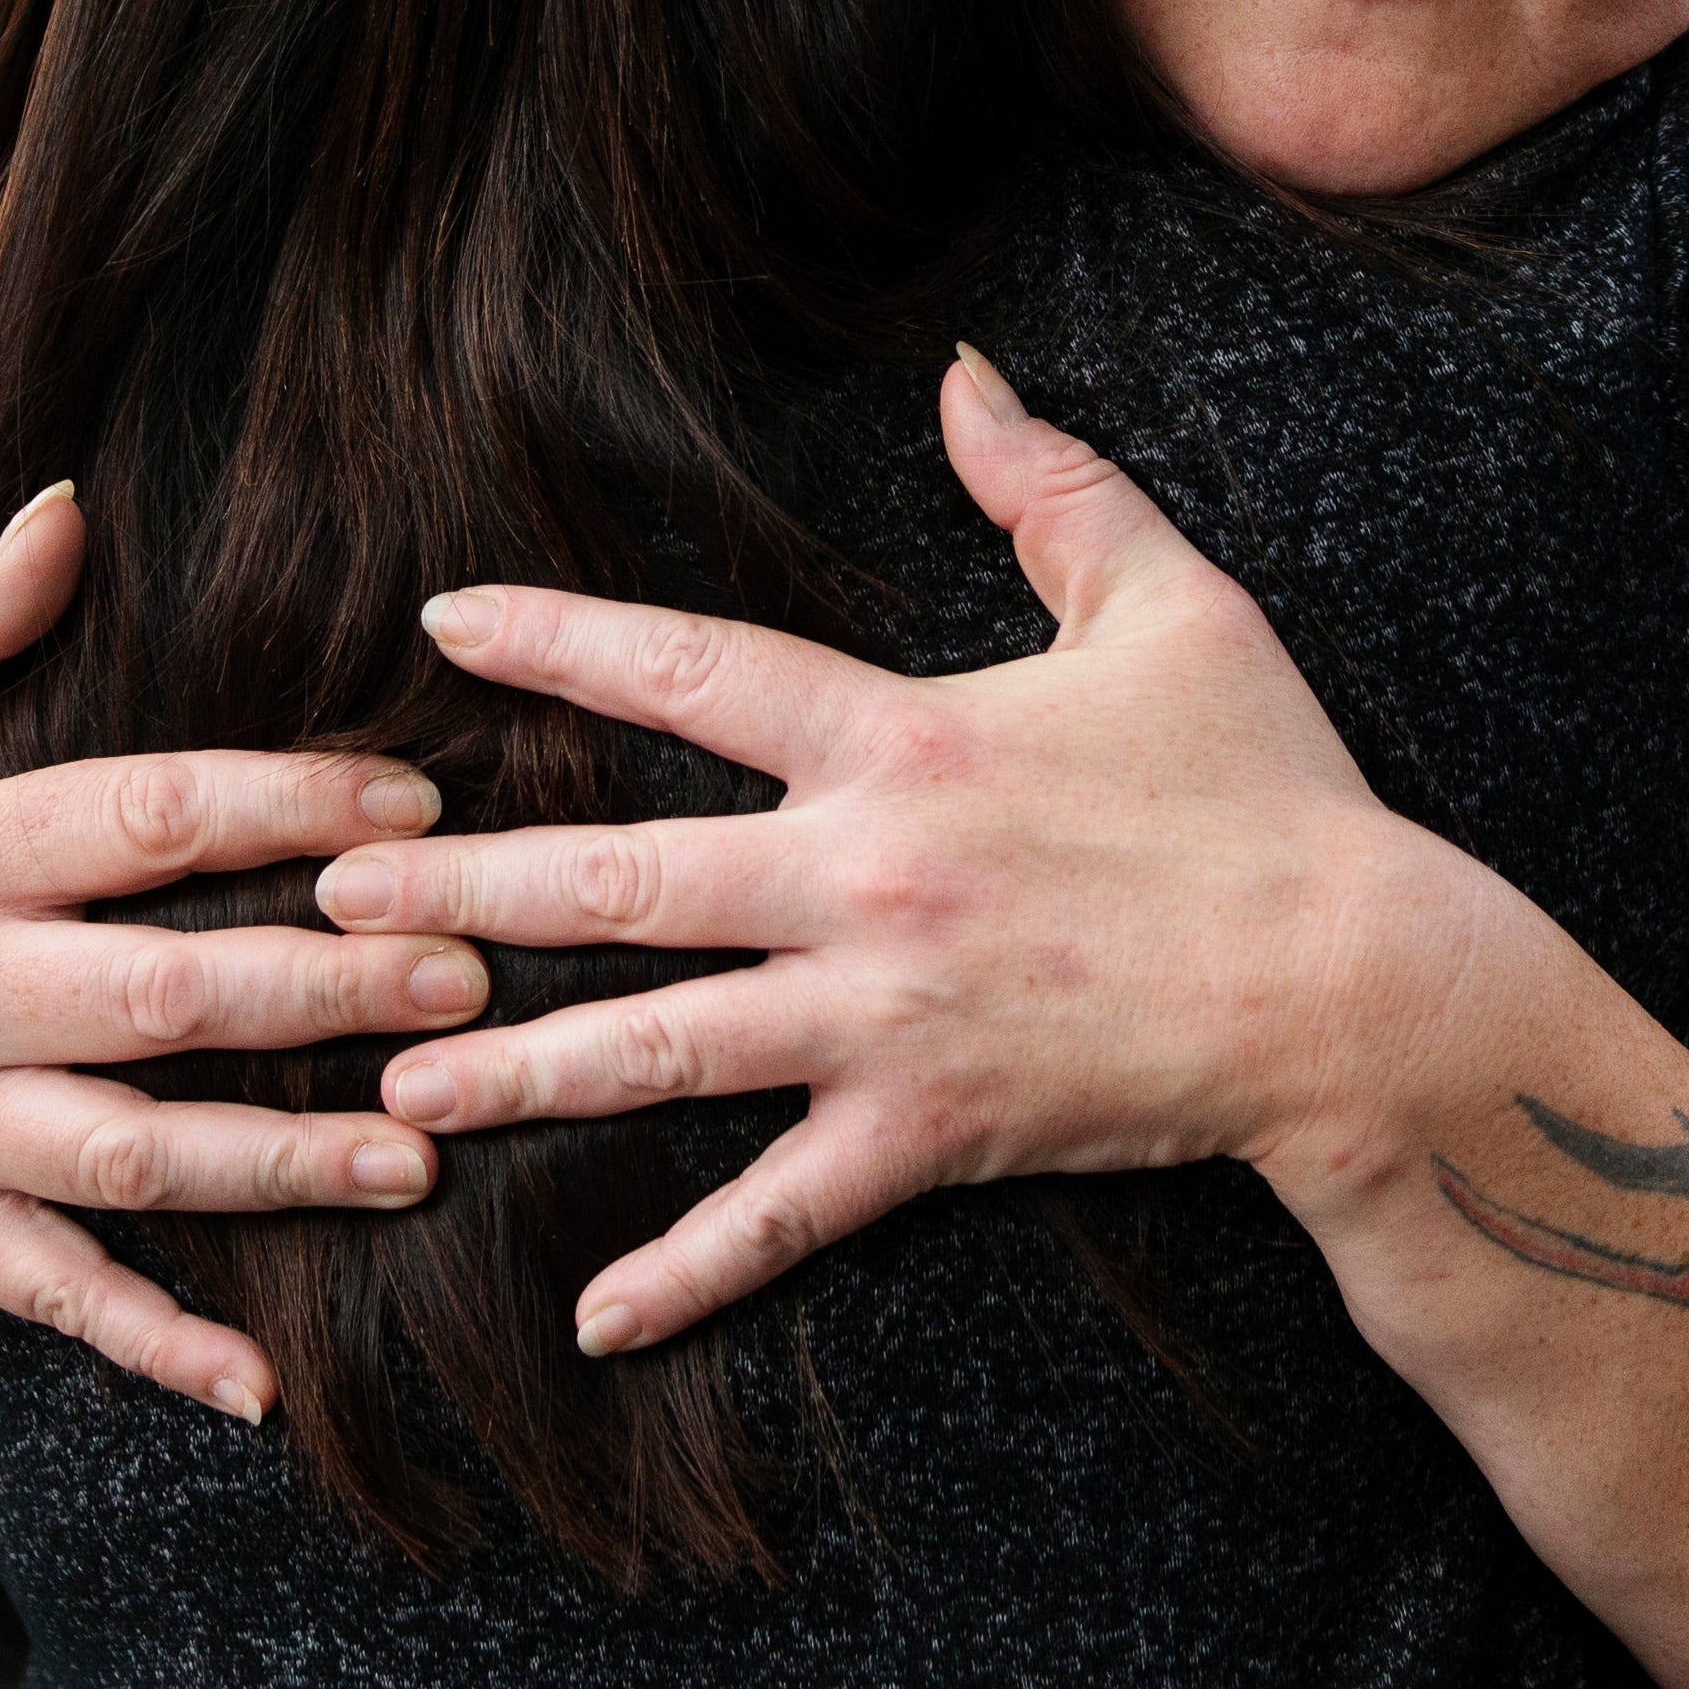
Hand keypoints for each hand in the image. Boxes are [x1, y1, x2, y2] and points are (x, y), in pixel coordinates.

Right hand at [0, 486, 487, 1420]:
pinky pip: (49, 1295)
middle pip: (167, 996)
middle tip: (474, 983)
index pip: (147, 819)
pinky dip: (152, 1344)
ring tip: (421, 1158)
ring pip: (129, 1157)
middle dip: (331, 991)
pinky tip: (262, 1384)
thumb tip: (76, 508)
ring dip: (280, 1164)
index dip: (290, 812)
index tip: (418, 812)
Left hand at [323, 351, 1525, 1354]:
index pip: (691, 674)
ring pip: (660, 1045)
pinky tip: (592, 1318)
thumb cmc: (1269, 787)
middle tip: (330, 894)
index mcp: (902, 740)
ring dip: (518, 1069)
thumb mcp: (1172, 603)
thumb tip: (966, 371)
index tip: (440, 625)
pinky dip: (688, 1271)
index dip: (560, 642)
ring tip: (389, 1085)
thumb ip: (1049, 483)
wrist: (1358, 984)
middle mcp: (866, 875)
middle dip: (463, 888)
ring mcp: (890, 1014)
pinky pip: (785, 1212)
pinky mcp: (934, 1128)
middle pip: (620, 879)